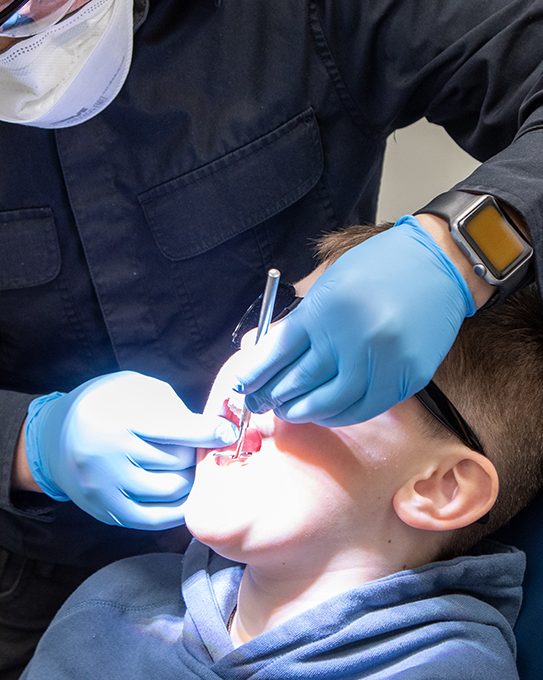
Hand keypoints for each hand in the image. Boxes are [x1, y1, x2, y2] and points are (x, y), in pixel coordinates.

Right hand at [24, 371, 237, 528]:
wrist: (54, 437)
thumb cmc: (103, 406)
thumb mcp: (132, 388)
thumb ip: (169, 405)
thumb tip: (207, 427)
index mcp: (119, 418)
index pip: (177, 429)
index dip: (209, 431)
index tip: (227, 431)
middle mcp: (112, 455)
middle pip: (178, 461)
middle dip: (197, 454)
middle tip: (203, 448)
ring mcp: (107, 487)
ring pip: (171, 490)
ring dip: (190, 480)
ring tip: (191, 467)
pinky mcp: (107, 510)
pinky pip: (154, 519)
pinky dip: (176, 508)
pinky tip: (183, 493)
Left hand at [231, 216, 475, 425]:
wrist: (438, 265)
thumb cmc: (378, 268)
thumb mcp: (328, 285)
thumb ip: (300, 321)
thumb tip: (264, 355)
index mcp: (326, 309)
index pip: (278, 352)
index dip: (256, 374)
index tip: (242, 386)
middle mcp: (352, 338)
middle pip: (300, 380)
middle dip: (273, 397)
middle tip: (260, 403)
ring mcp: (382, 360)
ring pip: (331, 403)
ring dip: (304, 411)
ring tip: (290, 411)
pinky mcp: (407, 376)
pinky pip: (365, 407)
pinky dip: (340, 415)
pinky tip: (325, 412)